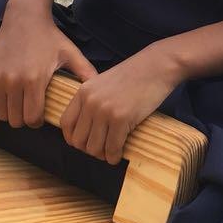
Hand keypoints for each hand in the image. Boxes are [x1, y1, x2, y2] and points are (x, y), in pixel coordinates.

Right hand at [0, 12, 96, 128]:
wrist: (24, 17)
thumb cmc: (49, 37)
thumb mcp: (70, 53)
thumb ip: (85, 72)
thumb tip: (100, 88)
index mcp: (34, 80)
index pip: (32, 118)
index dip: (37, 121)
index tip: (41, 115)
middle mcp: (13, 81)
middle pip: (15, 120)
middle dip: (24, 119)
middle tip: (30, 110)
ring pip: (1, 113)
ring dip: (11, 111)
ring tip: (20, 102)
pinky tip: (9, 94)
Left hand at [58, 49, 177, 163]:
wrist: (157, 66)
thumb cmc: (135, 75)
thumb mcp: (104, 83)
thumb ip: (92, 101)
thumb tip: (88, 129)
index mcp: (84, 91)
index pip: (65, 123)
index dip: (72, 138)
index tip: (83, 143)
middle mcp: (90, 101)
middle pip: (78, 140)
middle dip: (90, 149)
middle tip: (102, 149)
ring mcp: (105, 110)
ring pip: (94, 148)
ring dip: (103, 155)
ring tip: (111, 152)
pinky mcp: (121, 118)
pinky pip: (112, 147)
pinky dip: (115, 156)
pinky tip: (119, 154)